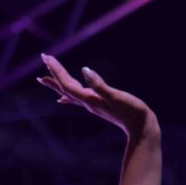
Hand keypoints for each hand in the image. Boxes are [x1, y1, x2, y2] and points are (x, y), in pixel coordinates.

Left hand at [36, 53, 153, 134]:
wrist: (141, 128)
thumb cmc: (132, 111)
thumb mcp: (115, 96)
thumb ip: (99, 85)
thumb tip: (84, 71)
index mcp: (89, 99)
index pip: (66, 83)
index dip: (56, 69)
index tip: (46, 56)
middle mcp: (87, 102)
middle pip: (64, 86)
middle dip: (53, 72)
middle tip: (44, 58)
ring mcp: (91, 105)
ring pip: (69, 92)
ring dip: (56, 83)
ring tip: (44, 78)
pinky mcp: (98, 106)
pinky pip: (77, 99)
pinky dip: (67, 96)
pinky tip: (61, 99)